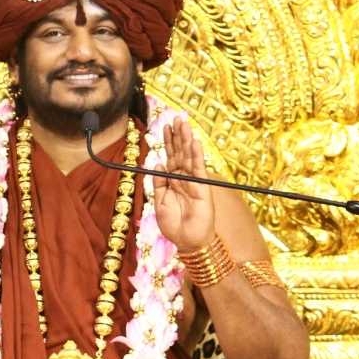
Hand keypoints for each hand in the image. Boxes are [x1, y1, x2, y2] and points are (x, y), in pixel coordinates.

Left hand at [152, 115, 216, 251]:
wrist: (187, 241)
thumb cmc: (173, 226)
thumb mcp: (159, 202)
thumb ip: (158, 182)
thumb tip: (157, 161)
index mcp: (172, 180)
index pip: (170, 156)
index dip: (168, 142)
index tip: (165, 126)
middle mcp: (183, 178)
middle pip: (180, 152)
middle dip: (177, 135)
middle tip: (176, 117)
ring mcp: (193, 181)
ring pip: (189, 156)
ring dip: (186, 139)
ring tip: (183, 123)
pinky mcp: (202, 187)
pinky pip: (199, 168)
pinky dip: (197, 155)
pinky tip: (195, 142)